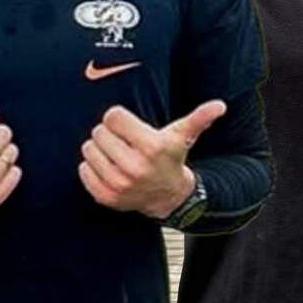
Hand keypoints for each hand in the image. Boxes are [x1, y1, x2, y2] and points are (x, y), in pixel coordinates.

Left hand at [79, 100, 225, 218]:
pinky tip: (108, 167)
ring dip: (98, 149)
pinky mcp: (105, 196)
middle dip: (109, 133)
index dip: (119, 118)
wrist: (169, 197)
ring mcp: (118, 183)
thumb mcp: (183, 136)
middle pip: (99, 132)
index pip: (113, 116)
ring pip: (88, 149)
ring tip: (116, 153)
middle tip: (123, 141)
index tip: (128, 126)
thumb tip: (219, 105)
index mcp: (151, 146)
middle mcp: (134, 166)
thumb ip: (199, 118)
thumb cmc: (172, 159)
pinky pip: (83, 170)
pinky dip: (92, 167)